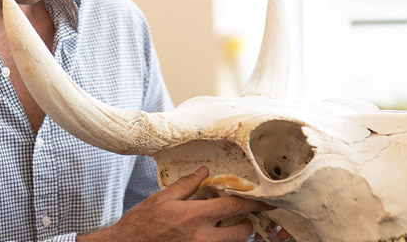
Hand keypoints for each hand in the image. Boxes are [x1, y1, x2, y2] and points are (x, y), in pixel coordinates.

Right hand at [79, 167, 272, 241]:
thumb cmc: (141, 223)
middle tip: (243, 218)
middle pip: (241, 235)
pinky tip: (212, 234)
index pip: (233, 207)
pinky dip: (220, 241)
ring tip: (228, 226)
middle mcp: (201, 237)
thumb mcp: (162, 198)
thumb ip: (187, 185)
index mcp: (194, 217)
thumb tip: (205, 172)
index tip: (265, 201)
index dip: (253, 203)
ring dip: (235, 237)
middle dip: (247, 226)